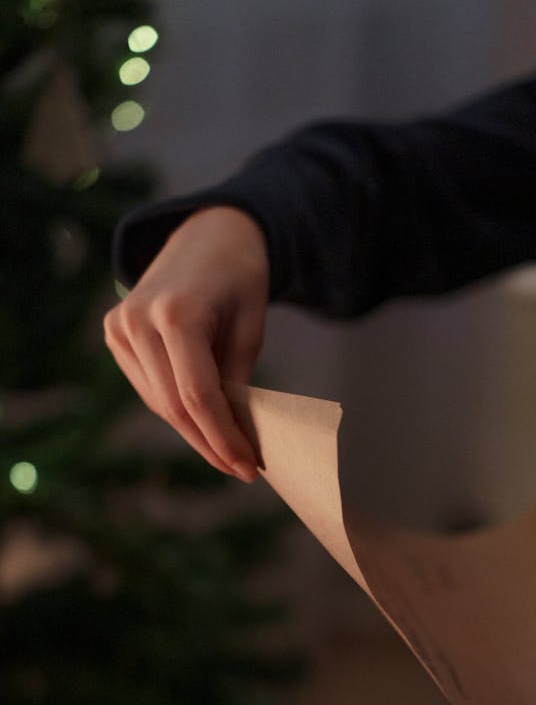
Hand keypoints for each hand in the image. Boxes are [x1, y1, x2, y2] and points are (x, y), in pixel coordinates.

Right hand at [104, 206, 268, 481]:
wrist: (208, 234)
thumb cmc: (239, 279)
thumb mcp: (251, 329)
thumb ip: (237, 382)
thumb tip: (236, 438)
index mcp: (176, 313)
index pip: (198, 396)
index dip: (224, 438)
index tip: (250, 467)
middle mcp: (138, 320)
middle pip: (175, 406)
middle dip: (211, 444)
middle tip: (242, 469)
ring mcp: (120, 326)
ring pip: (159, 403)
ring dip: (195, 433)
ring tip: (229, 451)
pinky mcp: (115, 333)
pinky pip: (149, 388)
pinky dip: (178, 410)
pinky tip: (205, 424)